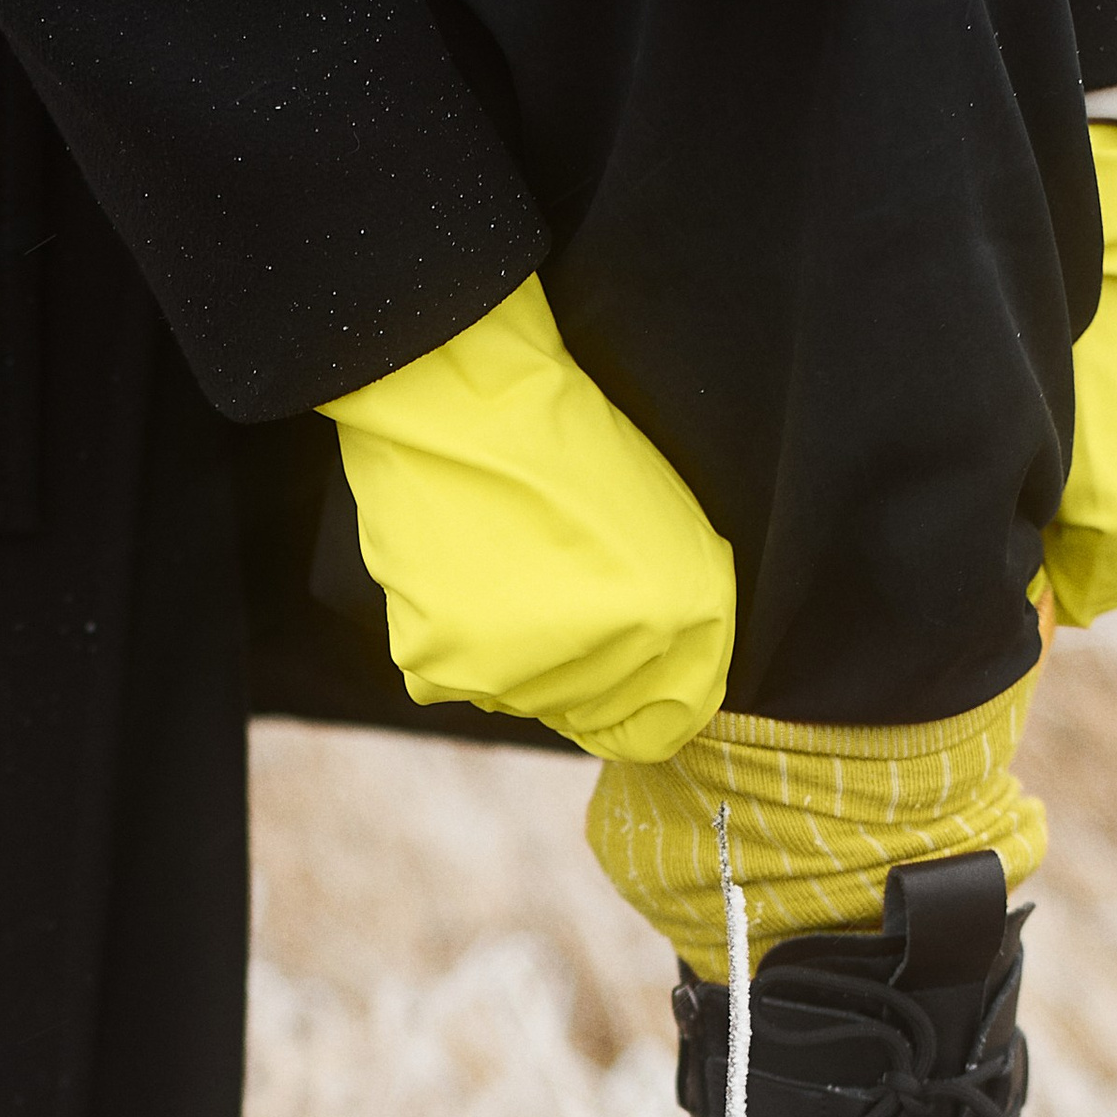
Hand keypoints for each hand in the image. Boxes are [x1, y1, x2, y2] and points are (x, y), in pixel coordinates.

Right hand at [320, 276, 736, 762]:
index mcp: (675, 617)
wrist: (457, 393)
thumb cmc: (565, 442)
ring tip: (503, 562)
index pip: (664, 723)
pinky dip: (456, 637)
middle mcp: (603, 664)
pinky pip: (456, 678)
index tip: (622, 658)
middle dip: (580, 660)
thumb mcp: (663, 527)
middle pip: (586, 713)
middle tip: (548, 576)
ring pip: (520, 696)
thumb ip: (673, 621)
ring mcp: (516, 674)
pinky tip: (459, 573)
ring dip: (516, 648)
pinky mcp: (441, 664)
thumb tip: (650, 707)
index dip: (649, 698)